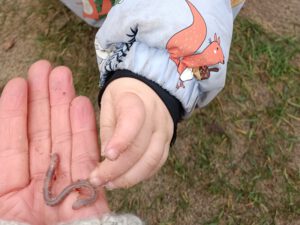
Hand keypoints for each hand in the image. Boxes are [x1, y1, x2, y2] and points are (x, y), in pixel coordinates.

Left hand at [0, 60, 108, 224]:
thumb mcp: (0, 216)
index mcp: (6, 200)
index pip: (8, 148)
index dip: (12, 115)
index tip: (17, 84)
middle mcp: (35, 192)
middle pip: (38, 138)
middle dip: (41, 102)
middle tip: (45, 69)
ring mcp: (65, 192)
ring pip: (64, 142)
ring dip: (64, 108)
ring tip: (64, 78)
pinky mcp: (91, 196)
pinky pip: (87, 159)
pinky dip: (85, 132)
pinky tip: (83, 106)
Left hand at [89, 77, 173, 188]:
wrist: (150, 90)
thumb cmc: (123, 96)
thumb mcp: (109, 103)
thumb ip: (107, 128)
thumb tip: (106, 157)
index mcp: (136, 101)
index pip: (133, 121)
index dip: (121, 140)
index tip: (107, 156)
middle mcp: (155, 118)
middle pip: (140, 148)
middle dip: (117, 169)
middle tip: (97, 180)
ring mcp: (165, 132)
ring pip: (152, 160)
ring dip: (130, 177)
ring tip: (110, 184)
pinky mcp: (168, 143)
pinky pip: (157, 163)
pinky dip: (141, 175)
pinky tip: (125, 179)